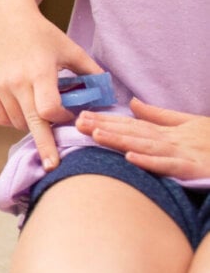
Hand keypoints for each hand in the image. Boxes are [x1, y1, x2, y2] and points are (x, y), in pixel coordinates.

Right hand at [0, 6, 101, 170]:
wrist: (4, 18)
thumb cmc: (42, 34)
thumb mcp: (71, 49)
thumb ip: (90, 73)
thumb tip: (107, 96)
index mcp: (39, 72)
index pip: (49, 110)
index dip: (63, 119)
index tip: (73, 118)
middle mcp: (16, 82)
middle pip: (31, 123)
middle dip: (44, 146)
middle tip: (53, 167)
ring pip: (15, 122)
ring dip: (31, 126)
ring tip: (41, 117)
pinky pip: (1, 116)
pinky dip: (13, 120)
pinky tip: (24, 111)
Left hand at [78, 98, 209, 180]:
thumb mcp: (190, 125)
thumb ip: (160, 116)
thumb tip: (133, 105)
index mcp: (168, 133)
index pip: (132, 126)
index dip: (106, 121)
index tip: (80, 117)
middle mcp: (172, 141)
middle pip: (134, 133)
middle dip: (105, 127)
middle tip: (77, 122)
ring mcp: (184, 153)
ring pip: (147, 145)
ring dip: (120, 140)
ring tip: (96, 135)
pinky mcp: (196, 168)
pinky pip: (171, 165)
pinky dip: (151, 161)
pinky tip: (130, 158)